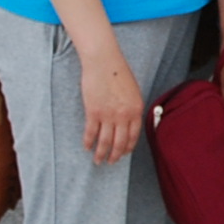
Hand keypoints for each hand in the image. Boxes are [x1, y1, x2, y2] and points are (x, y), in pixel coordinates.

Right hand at [78, 45, 144, 163]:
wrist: (104, 61)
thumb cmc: (119, 72)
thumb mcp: (133, 91)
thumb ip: (132, 107)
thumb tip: (128, 121)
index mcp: (136, 110)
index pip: (133, 136)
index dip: (128, 147)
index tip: (124, 153)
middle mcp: (124, 116)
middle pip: (120, 142)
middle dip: (115, 155)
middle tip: (111, 162)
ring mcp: (108, 115)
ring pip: (105, 142)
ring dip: (101, 153)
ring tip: (98, 160)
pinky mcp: (93, 112)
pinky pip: (91, 132)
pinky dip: (88, 142)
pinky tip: (87, 147)